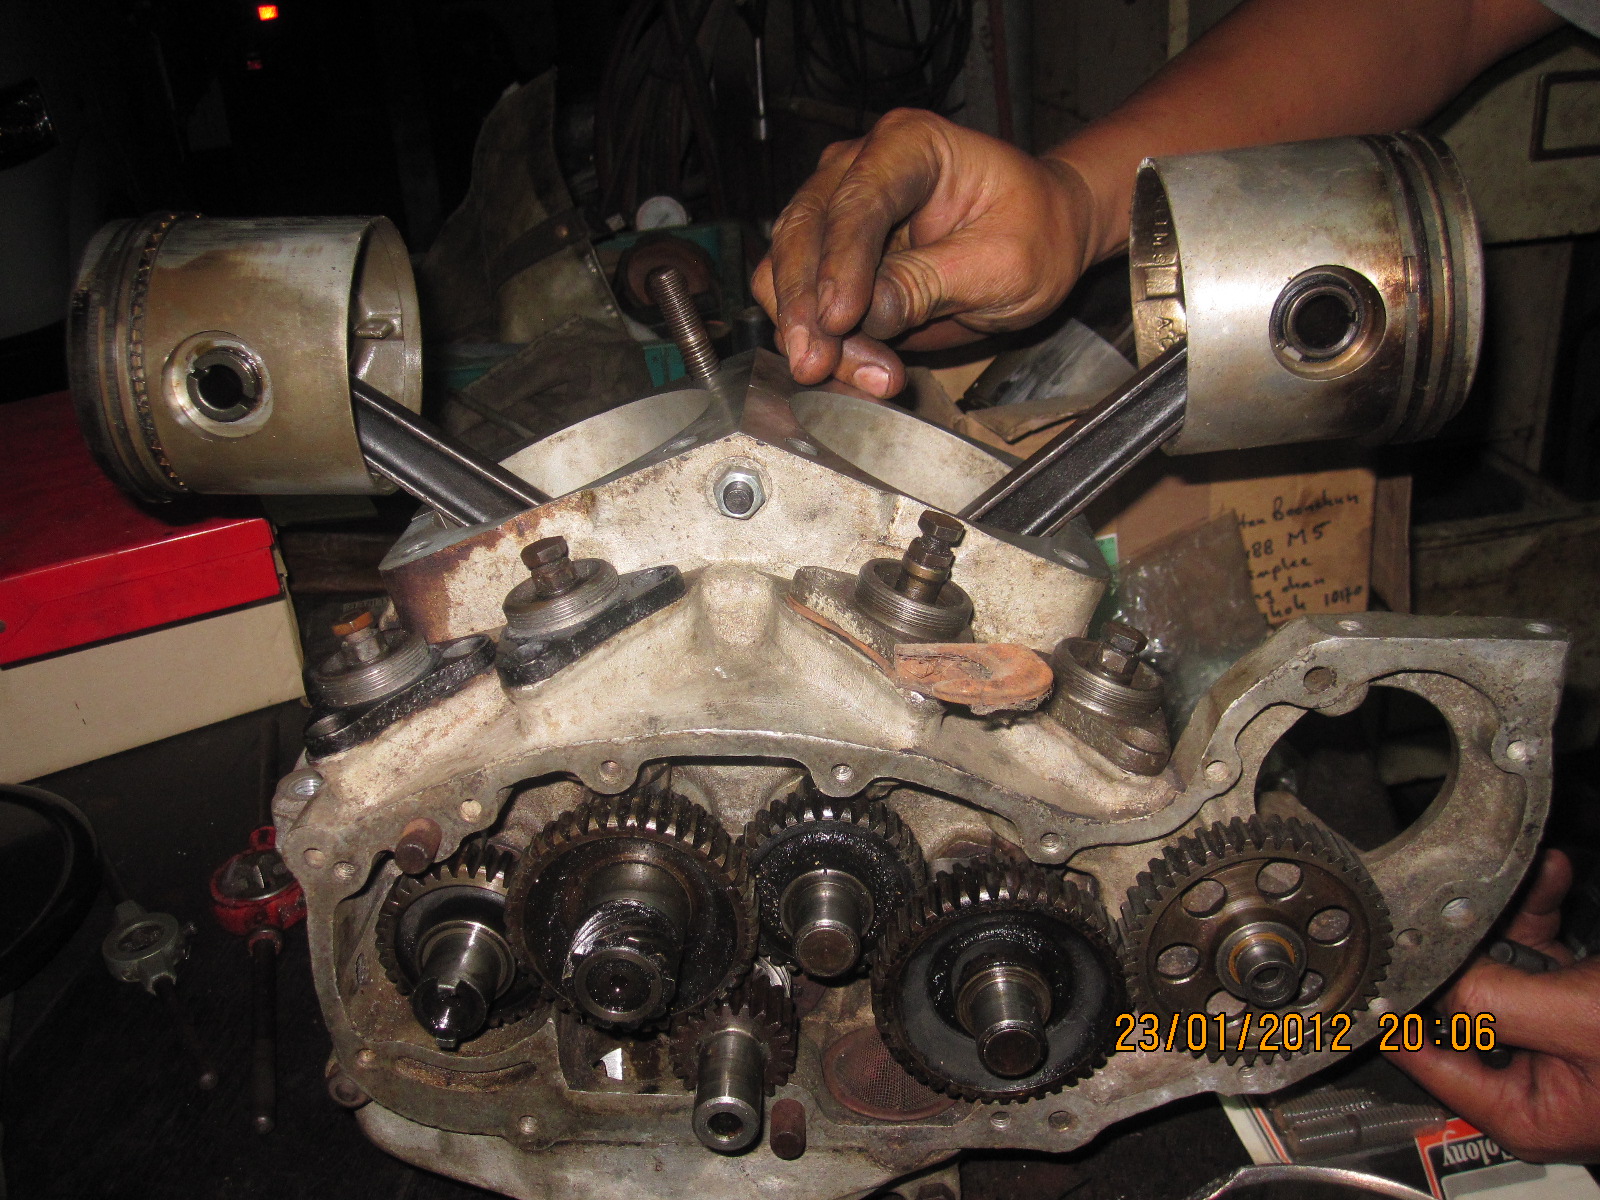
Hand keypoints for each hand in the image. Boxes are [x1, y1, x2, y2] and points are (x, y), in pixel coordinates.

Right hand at [752, 109, 1097, 398]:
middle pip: (803, 233)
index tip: (838, 317)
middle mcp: (859, 169)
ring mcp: (838, 213)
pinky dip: (815, 342)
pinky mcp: (832, 261)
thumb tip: (867, 312)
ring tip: (846, 377)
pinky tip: (845, 374)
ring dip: (806, 331)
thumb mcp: (1003, 264)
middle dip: (805, 306)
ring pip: (786, 272)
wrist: (1041, 241)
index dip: (842, 261)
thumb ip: (931, 283)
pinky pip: (801, 304)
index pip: (859, 200)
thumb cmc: (1035, 234)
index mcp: (910, 145)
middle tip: (817, 364)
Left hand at [1387, 849, 1599, 1162]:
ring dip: (1512, 912)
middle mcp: (1538, 1076)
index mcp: (1530, 1110)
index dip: (1396, 1003)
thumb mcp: (1583, 1022)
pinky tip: (1552, 877)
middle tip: (1463, 896)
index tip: (1366, 957)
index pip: (1427, 1058)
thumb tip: (1431, 983)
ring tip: (1523, 879)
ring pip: (1504, 962)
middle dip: (1469, 939)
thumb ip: (1497, 1004)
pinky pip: (1548, 948)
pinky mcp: (1588, 997)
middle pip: (1465, 998)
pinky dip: (1546, 909)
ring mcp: (1563, 1033)